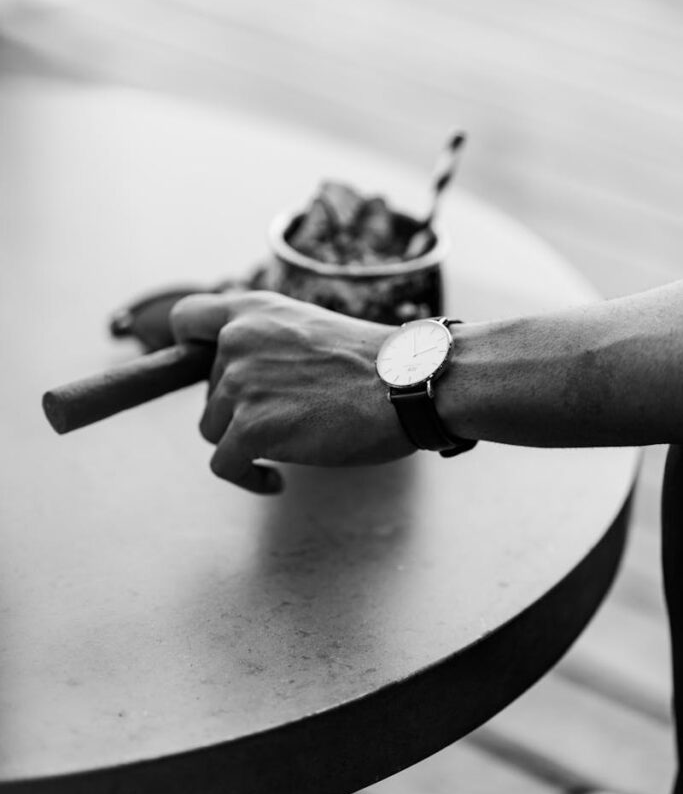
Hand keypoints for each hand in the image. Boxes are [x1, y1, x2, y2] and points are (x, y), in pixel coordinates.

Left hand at [171, 291, 414, 493]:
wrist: (412, 384)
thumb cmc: (376, 366)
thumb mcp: (310, 330)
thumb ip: (269, 343)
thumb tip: (241, 379)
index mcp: (254, 310)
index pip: (187, 319)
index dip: (189, 349)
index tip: (209, 374)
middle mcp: (237, 340)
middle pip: (209, 392)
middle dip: (241, 411)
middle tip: (290, 418)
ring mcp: (240, 384)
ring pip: (214, 430)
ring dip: (246, 444)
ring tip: (291, 446)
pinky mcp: (249, 428)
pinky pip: (224, 465)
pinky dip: (248, 479)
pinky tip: (275, 483)